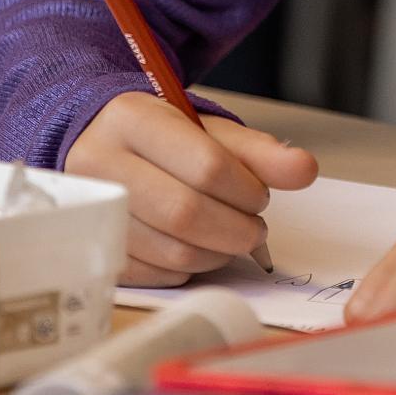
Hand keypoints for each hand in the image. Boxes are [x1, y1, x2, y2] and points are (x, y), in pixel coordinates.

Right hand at [65, 92, 318, 285]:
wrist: (101, 144)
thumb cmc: (165, 137)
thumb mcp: (209, 130)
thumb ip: (258, 151)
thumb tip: (305, 170)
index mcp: (133, 119)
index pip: (207, 166)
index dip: (247, 190)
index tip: (261, 197)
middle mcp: (99, 162)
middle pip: (186, 213)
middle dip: (237, 230)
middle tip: (254, 229)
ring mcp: (90, 209)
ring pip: (170, 251)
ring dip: (216, 254)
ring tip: (230, 238)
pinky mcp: (92, 245)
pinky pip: (152, 275)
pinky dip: (187, 269)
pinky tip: (197, 249)